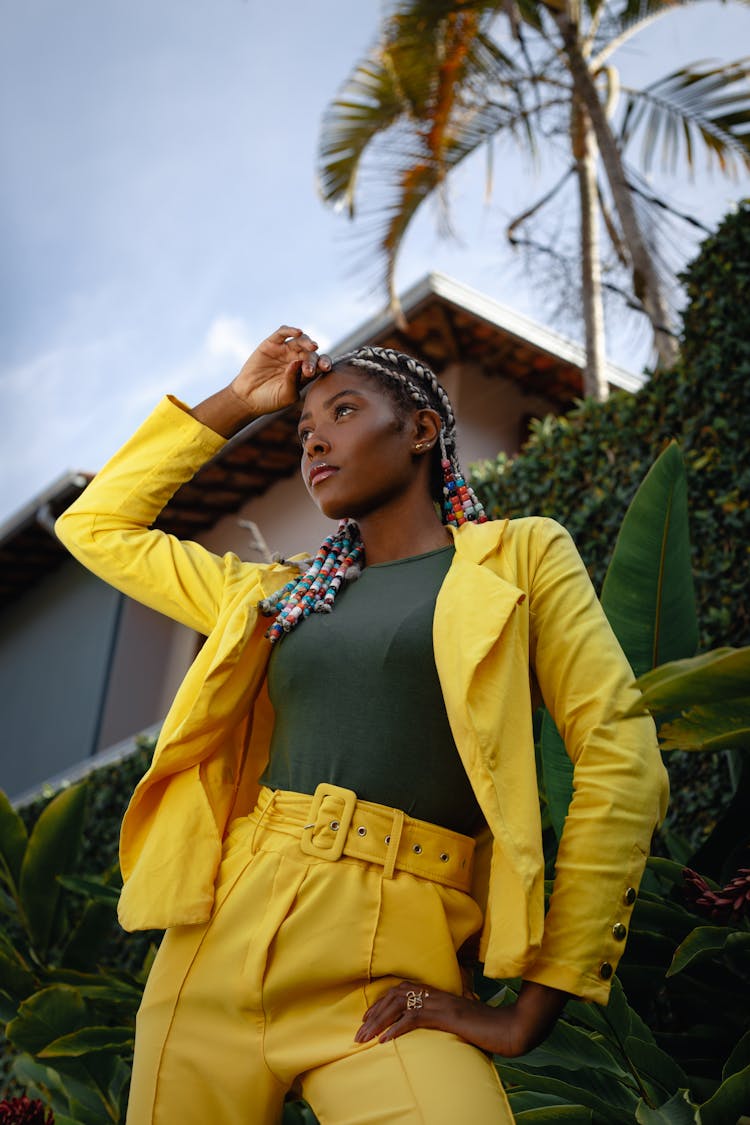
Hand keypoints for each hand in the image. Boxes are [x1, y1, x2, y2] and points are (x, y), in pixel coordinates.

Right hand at [231, 325, 331, 416]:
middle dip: (313, 359)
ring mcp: (285, 351)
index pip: (320, 365)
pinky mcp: (272, 344)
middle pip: (311, 353)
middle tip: (309, 369)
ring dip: (307, 342)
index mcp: (305, 373)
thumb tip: (297, 362)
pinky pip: (283, 333)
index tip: (325, 368)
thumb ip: (294, 380)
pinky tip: (297, 332)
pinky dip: (290, 330)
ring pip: (300, 340)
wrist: (248, 398)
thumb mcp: (286, 395)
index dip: (324, 363)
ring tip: (312, 346)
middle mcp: (298, 359)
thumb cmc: (270, 400)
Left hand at [354, 979, 567, 1057]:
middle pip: (394, 996)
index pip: (400, 988)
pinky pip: (413, 1019)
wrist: (506, 1028)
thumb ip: (443, 1015)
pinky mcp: (443, 1015)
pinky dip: (395, 1030)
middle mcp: (434, 992)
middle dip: (373, 1014)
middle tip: (358, 1033)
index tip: (366, 1018)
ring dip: (377, 1023)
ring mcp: (438, 1002)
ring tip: (363, 1039)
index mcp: (436, 991)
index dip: (380, 1002)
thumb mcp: (459, 1018)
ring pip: (398, 1006)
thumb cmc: (484, 1026)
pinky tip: (384, 1042)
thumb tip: (428, 1023)